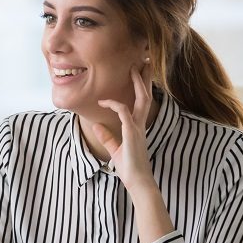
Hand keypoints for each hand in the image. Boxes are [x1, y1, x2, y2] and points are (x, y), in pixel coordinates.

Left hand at [92, 59, 154, 191]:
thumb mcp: (114, 149)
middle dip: (146, 77)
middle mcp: (140, 123)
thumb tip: (96, 126)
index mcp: (137, 125)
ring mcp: (138, 127)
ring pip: (142, 98)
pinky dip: (115, 104)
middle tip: (145, 60)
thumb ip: (107, 137)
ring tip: (134, 67)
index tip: (133, 73)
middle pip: (146, 94)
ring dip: (138, 82)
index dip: (138, 86)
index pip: (141, 100)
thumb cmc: (128, 168)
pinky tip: (104, 101)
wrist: (137, 181)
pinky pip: (124, 112)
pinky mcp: (132, 133)